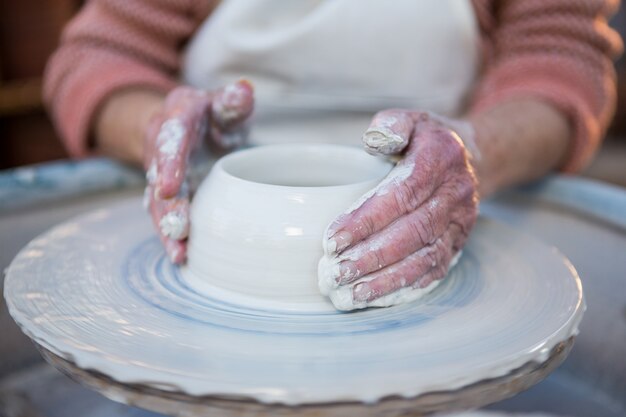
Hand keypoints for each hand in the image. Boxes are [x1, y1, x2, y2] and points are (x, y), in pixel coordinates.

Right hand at [144, 80, 253, 262]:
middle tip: (179, 230)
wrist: (186, 124)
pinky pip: (165, 215)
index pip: (171, 139)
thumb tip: (244, 91)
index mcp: (177, 118)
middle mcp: (162, 148)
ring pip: (158, 203)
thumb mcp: (223, 102)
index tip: (167, 187)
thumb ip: (232, 100)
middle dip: (168, 206)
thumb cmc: (211, 114)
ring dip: (167, 229)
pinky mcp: (167, 195)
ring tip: (178, 254)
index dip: (169, 163)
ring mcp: (161, 173)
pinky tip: (181, 257)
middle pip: (160, 178)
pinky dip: (171, 236)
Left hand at [320, 109, 478, 308]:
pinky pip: (433, 273)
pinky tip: (374, 299)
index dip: (366, 220)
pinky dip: (403, 289)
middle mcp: (455, 194)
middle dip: (371, 258)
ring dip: (385, 281)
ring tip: (349, 294)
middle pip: (412, 233)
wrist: (470, 160)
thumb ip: (390, 126)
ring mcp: (460, 224)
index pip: (401, 194)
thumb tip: (373, 141)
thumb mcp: (410, 120)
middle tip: (334, 274)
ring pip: (423, 259)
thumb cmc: (425, 141)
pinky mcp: (458, 246)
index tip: (332, 240)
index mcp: (439, 159)